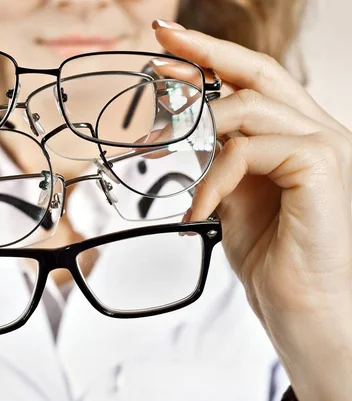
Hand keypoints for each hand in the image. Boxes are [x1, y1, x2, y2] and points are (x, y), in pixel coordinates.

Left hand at [153, 20, 351, 399]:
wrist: (304, 312)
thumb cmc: (273, 261)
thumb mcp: (234, 201)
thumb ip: (222, 164)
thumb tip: (192, 137)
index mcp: (295, 138)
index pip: (251, 83)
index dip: (209, 59)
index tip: (166, 50)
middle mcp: (316, 133)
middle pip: (258, 72)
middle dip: (204, 52)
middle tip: (160, 42)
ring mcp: (325, 146)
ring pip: (250, 107)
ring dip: (199, 132)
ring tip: (165, 161)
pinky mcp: (323, 165)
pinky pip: (250, 149)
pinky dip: (214, 176)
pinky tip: (199, 210)